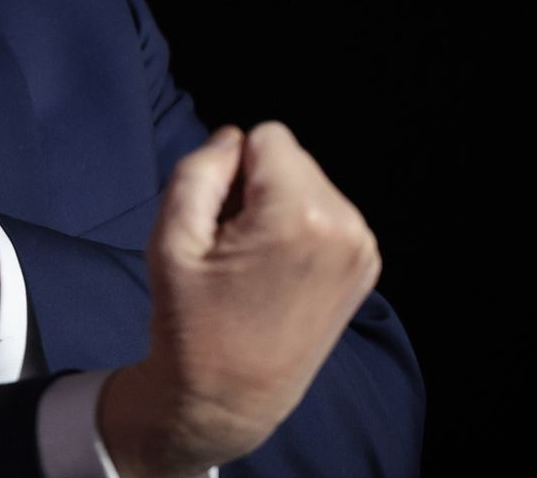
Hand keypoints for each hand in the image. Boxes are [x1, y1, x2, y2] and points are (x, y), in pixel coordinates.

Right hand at [98, 123, 381, 476]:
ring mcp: (363, 249)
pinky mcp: (366, 266)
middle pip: (291, 157)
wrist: (229, 400)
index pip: (266, 136)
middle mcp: (346, 225)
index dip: (229, 169)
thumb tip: (232, 140)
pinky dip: (298, 229)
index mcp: (299, 215)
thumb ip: (198, 171)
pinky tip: (276, 272)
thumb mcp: (170, 239)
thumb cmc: (191, 324)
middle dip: (256, 186)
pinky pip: (326, 213)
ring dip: (277, 207)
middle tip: (230, 246)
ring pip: (308, 184)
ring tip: (251, 262)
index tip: (217, 221)